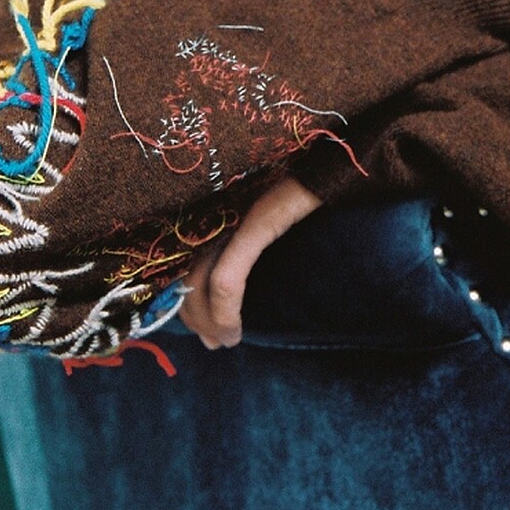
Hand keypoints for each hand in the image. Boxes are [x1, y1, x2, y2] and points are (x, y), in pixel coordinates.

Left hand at [178, 176, 321, 348]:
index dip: (184, 304)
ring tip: (227, 340)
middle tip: (215, 343)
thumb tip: (222, 294)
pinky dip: (224, 311)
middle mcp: (211, 212)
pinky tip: (233, 330)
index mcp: (208, 212)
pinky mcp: (254, 224)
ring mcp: (230, 216)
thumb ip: (237, 246)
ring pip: (199, 283)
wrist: (331, 166)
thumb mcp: (258, 222)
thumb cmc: (297, 194)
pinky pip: (226, 278)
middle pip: (185, 277)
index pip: (179, 264)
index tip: (202, 333)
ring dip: (209, 322)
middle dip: (195, 319)